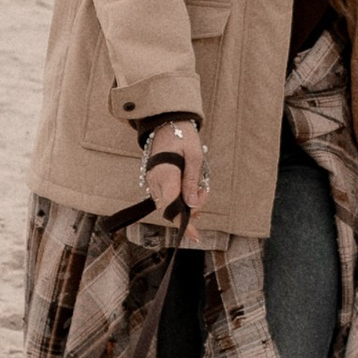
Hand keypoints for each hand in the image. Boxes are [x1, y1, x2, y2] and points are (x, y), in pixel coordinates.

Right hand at [139, 115, 205, 241]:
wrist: (167, 122)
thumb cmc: (183, 136)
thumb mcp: (195, 156)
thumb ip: (192, 182)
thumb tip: (192, 205)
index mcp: (166, 174)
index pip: (171, 206)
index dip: (182, 223)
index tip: (193, 235)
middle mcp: (155, 181)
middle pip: (170, 208)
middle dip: (190, 209)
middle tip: (205, 192)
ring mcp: (152, 181)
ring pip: (168, 204)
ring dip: (186, 203)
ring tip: (201, 189)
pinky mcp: (154, 180)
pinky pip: (166, 196)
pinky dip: (179, 198)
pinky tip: (190, 190)